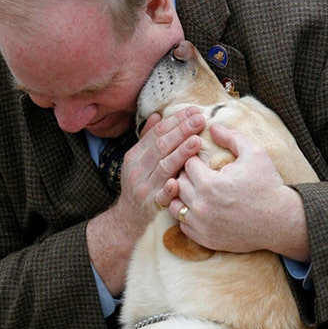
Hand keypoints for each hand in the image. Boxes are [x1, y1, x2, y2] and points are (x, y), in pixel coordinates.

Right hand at [87, 106, 206, 295]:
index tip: (193, 111)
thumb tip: (157, 116)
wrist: (128, 218)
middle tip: (199, 120)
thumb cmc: (139, 184)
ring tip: (197, 141)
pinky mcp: (151, 205)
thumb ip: (147, 138)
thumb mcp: (138, 161)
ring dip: (181, 154)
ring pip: (163, 168)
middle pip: (160, 146)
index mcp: (135, 156)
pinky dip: (169, 188)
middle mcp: (137, 170)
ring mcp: (144, 188)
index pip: (156, 133)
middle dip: (181, 131)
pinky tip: (179, 180)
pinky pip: (162, 196)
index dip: (175, 121)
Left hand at [169, 123, 310, 260]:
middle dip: (187, 175)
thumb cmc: (268, 185)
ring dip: (182, 195)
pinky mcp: (205, 239)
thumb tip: (212, 126)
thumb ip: (231, 137)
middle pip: (178, 183)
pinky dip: (187, 214)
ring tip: (197, 190)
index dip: (195, 158)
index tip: (205, 160)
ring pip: (175, 205)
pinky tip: (201, 207)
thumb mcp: (255, 153)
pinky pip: (183, 224)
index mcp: (209, 184)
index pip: (187, 164)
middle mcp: (201, 206)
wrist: (280, 221)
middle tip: (201, 173)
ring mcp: (201, 225)